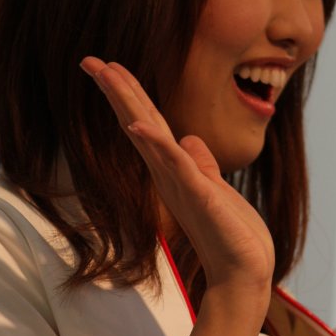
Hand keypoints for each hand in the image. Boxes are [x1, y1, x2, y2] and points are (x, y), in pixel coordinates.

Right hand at [81, 56, 273, 303]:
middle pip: (140, 125)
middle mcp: (172, 177)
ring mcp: (183, 187)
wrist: (244, 275)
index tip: (109, 67)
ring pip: (151, 138)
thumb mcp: (218, 191)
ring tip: (108, 75)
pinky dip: (158, 145)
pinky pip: (177, 166)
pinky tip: (138, 125)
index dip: (130, 96)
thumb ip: (202, 166)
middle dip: (118, 92)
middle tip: (91, 61)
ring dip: (130, 105)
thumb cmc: (233, 238)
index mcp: (176, 173)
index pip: (149, 126)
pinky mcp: (202, 197)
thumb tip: (190, 138)